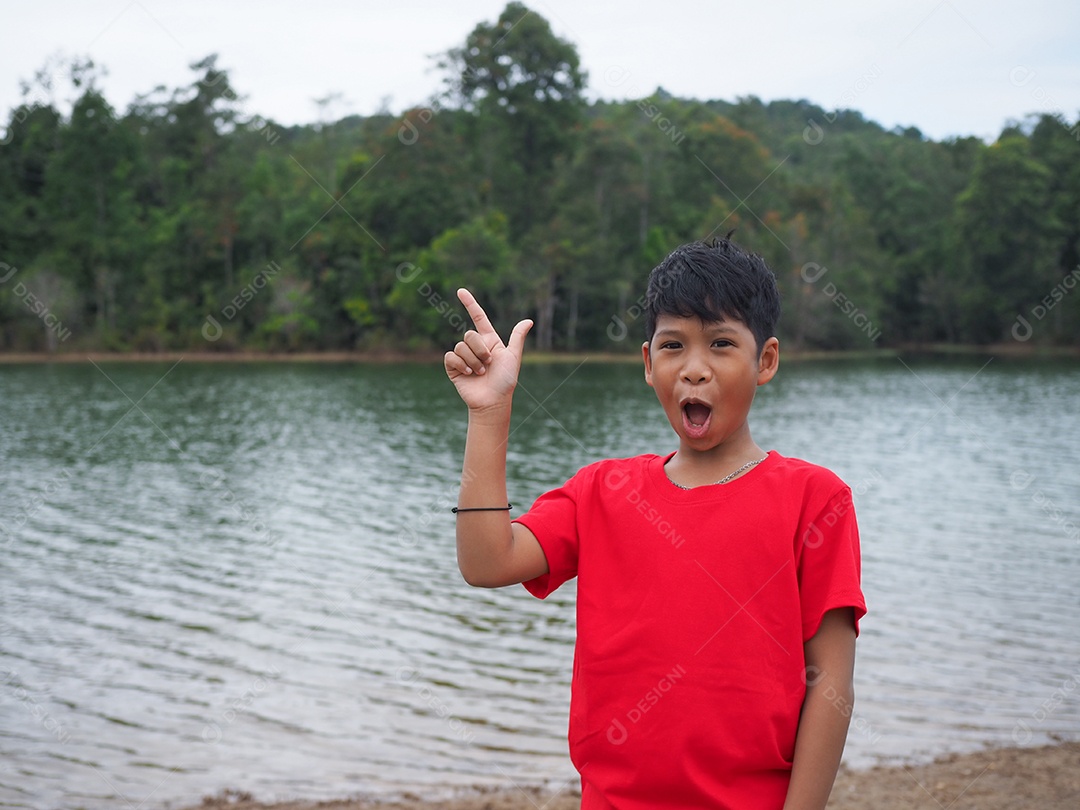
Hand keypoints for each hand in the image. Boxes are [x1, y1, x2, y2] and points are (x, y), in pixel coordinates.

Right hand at [444, 288, 532, 411]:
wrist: (493, 401)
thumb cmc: (505, 381)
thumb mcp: (513, 357)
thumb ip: (517, 338)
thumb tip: (528, 320)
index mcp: (489, 341)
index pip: (478, 317)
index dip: (469, 303)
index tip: (460, 290)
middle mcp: (475, 346)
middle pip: (470, 335)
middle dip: (480, 350)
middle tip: (488, 365)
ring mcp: (463, 356)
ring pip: (461, 346)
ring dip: (473, 361)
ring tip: (481, 373)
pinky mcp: (453, 367)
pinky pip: (451, 356)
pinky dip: (461, 364)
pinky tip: (468, 374)